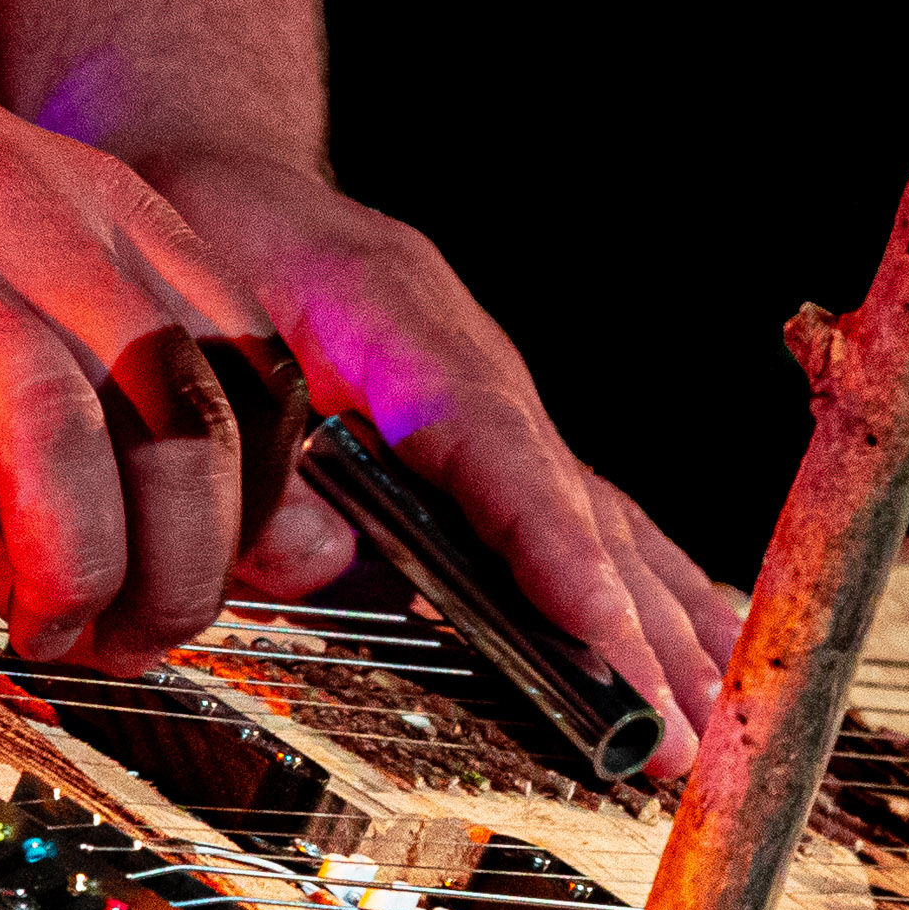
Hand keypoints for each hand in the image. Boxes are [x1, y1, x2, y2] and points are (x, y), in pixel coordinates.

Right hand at [0, 0, 288, 673]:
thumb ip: (97, 376)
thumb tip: (236, 524)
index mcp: (81, 197)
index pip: (248, 371)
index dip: (252, 513)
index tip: (209, 587)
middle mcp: (10, 204)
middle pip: (174, 409)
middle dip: (178, 563)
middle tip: (130, 639)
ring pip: (51, 424)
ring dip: (68, 563)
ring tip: (38, 629)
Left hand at [126, 151, 739, 775]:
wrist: (221, 172)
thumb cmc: (207, 241)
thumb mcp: (196, 321)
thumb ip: (254, 443)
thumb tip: (321, 561)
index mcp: (398, 319)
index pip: (496, 446)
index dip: (550, 547)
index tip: (599, 632)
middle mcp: (474, 366)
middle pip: (573, 507)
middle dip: (633, 632)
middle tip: (678, 737)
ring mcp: (498, 404)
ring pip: (601, 523)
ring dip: (663, 631)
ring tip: (713, 727)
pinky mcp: (500, 442)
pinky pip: (593, 523)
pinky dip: (652, 595)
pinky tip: (701, 660)